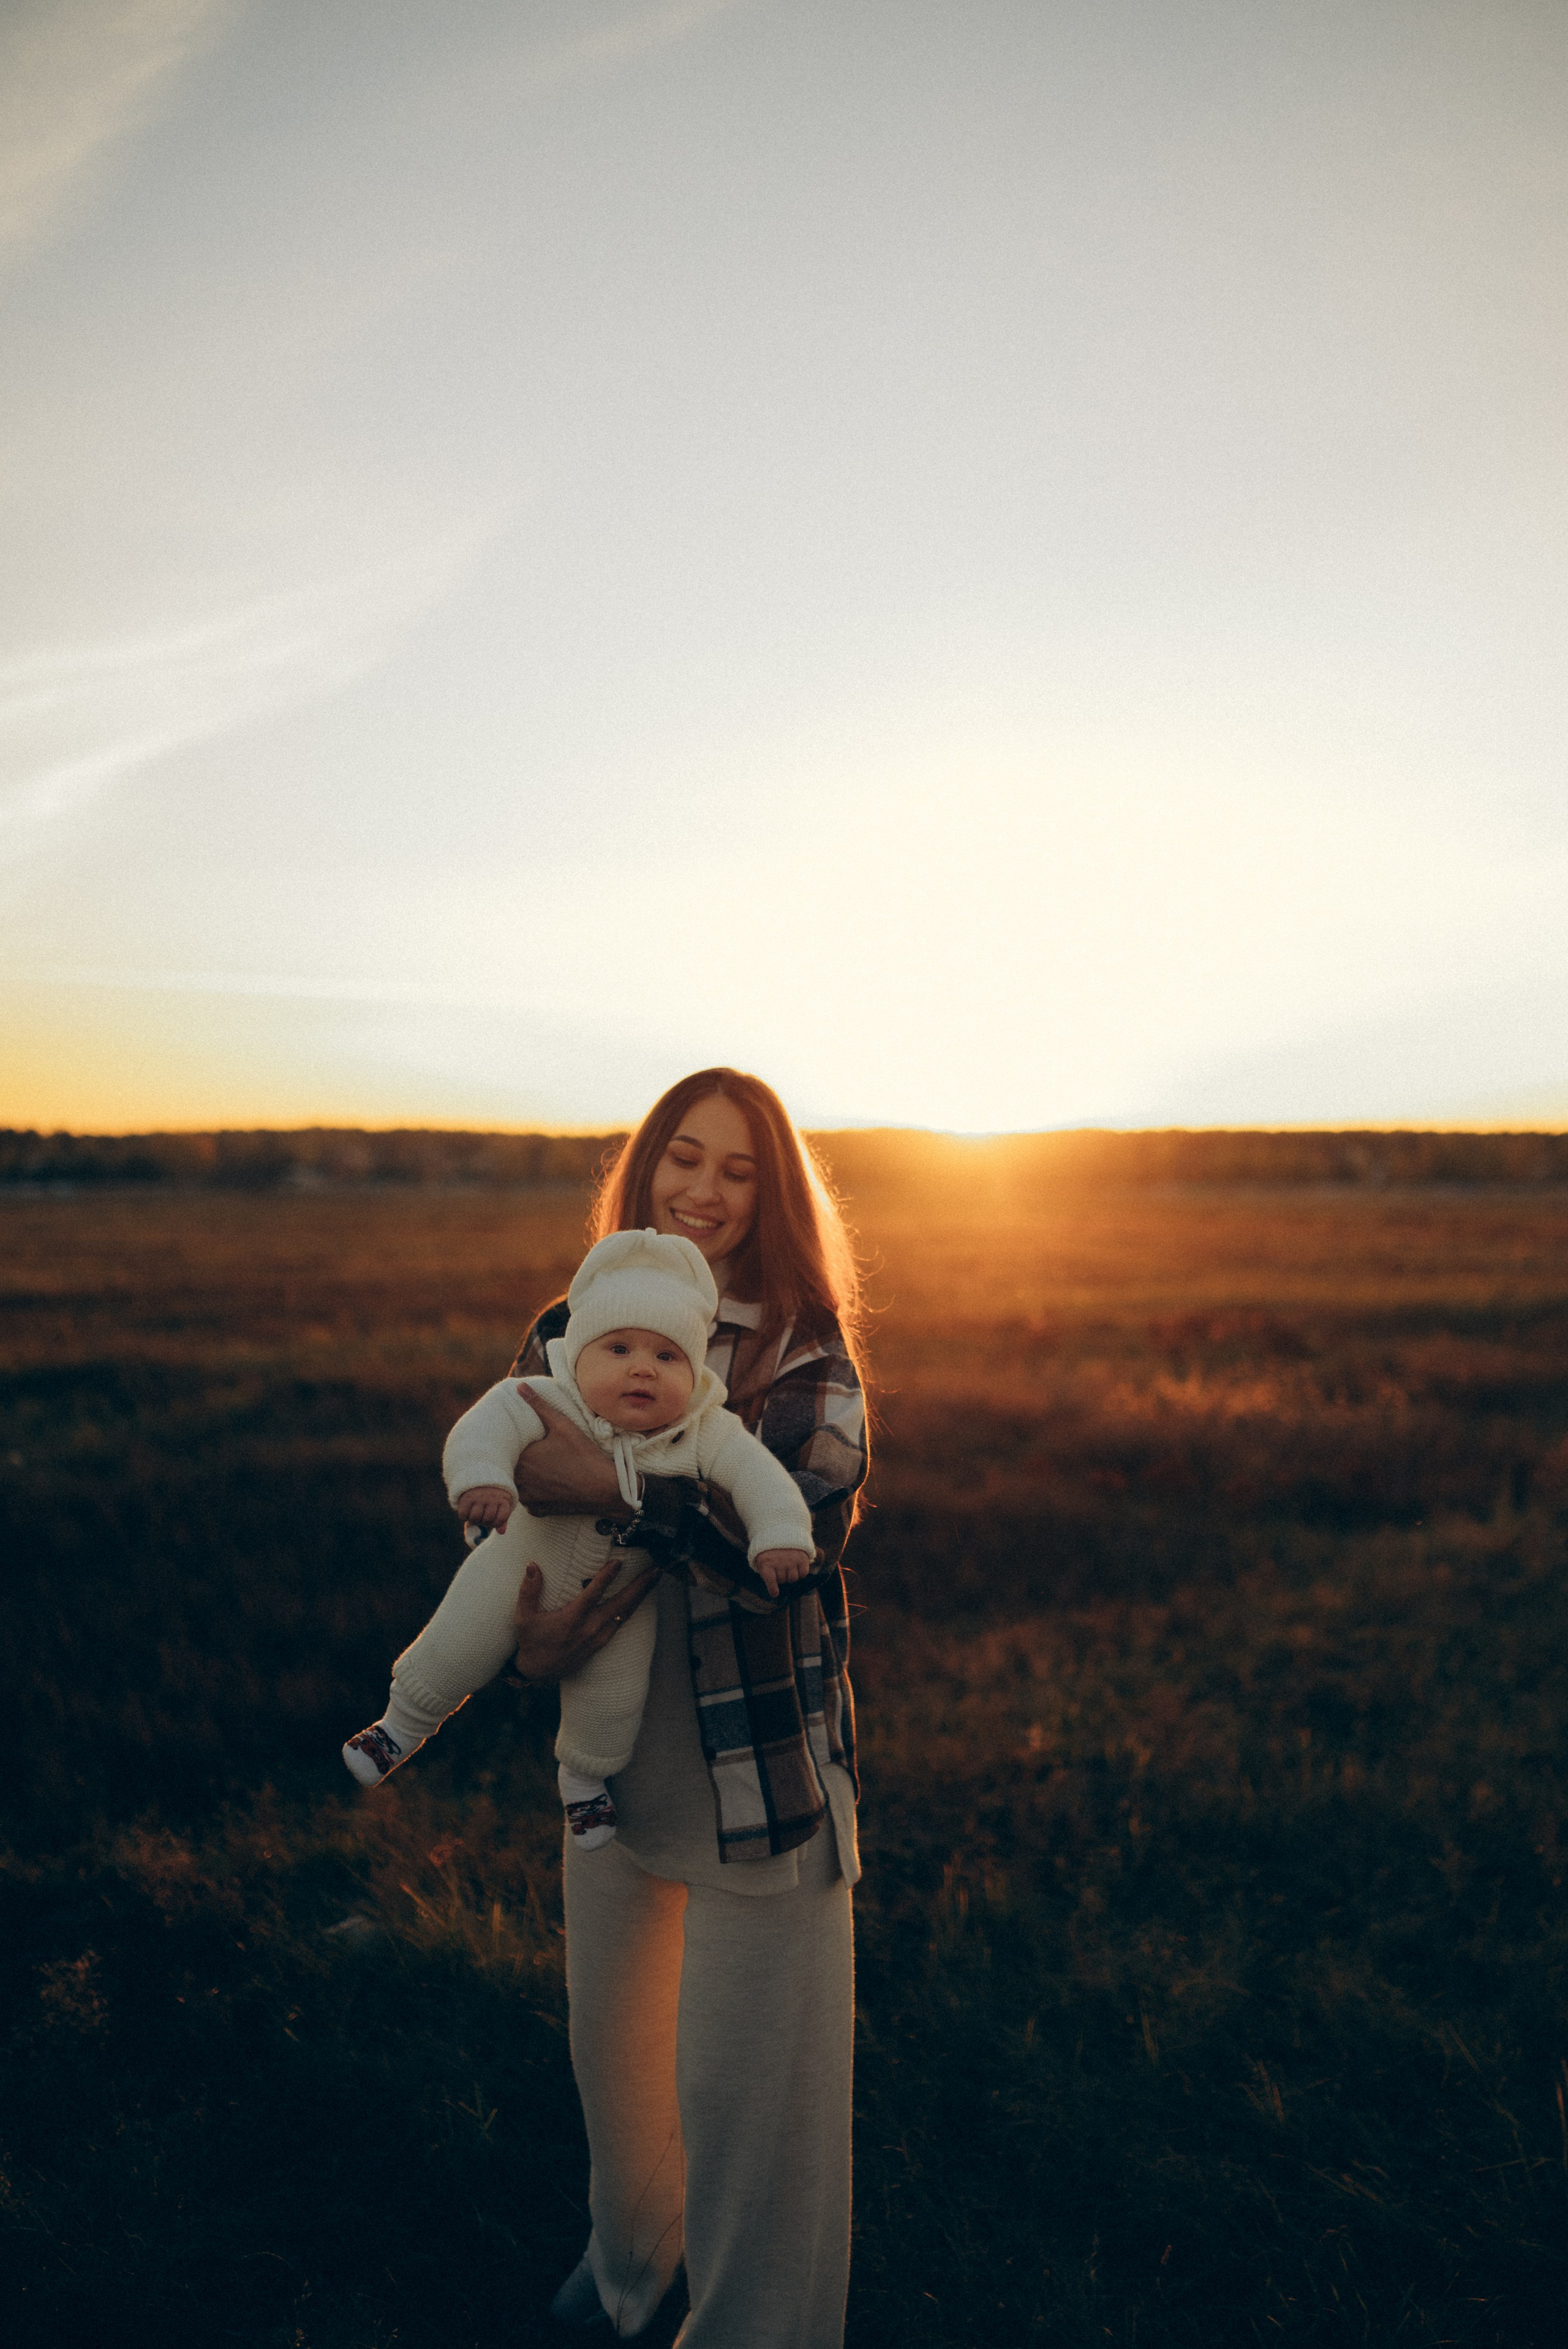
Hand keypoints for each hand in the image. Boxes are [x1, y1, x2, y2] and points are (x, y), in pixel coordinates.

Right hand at [455, 1485, 514, 1530]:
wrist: (479, 1474)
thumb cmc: (493, 1494)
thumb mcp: (501, 1503)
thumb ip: (502, 1518)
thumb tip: (501, 1532)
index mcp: (503, 1499)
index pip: (500, 1520)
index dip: (495, 1523)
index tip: (493, 1517)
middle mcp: (491, 1498)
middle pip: (487, 1520)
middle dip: (484, 1521)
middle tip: (482, 1514)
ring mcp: (478, 1497)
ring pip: (475, 1519)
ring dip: (474, 1519)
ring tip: (475, 1513)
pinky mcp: (466, 1497)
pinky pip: (463, 1515)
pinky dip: (464, 1516)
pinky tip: (467, 1510)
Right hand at [510, 1554, 657, 1682]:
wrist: (538, 1672)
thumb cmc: (531, 1641)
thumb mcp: (523, 1617)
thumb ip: (528, 1590)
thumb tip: (532, 1565)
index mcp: (571, 1620)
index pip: (592, 1595)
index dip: (606, 1578)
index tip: (618, 1562)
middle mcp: (589, 1628)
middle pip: (620, 1604)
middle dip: (639, 1586)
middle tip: (655, 1569)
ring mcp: (598, 1637)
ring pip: (625, 1614)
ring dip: (641, 1595)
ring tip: (655, 1578)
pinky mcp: (601, 1643)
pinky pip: (621, 1623)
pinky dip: (632, 1608)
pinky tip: (640, 1598)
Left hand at [512, 1386, 626, 1516]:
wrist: (603, 1489)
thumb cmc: (583, 1455)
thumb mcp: (562, 1425)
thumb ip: (538, 1405)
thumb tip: (519, 1386)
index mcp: (521, 1460)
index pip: (503, 1451)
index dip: (508, 1445)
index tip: (517, 1440)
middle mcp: (519, 1482)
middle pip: (507, 1469)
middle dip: (514, 1461)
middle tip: (528, 1452)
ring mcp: (528, 1499)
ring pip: (515, 1486)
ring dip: (521, 1478)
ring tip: (535, 1467)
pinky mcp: (537, 1511)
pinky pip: (527, 1500)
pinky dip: (532, 1492)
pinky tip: (545, 1483)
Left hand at [754, 1547, 812, 1598]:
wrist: (780, 1531)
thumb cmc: (770, 1552)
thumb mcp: (762, 1561)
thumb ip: (766, 1575)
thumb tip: (774, 1594)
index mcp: (766, 1563)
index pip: (770, 1580)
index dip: (772, 1588)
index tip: (774, 1593)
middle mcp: (780, 1562)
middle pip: (783, 1580)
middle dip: (781, 1577)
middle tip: (779, 1567)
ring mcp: (791, 1560)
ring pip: (793, 1578)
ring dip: (791, 1575)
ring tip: (788, 1565)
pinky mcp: (802, 1558)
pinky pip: (803, 1573)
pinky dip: (801, 1572)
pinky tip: (796, 1565)